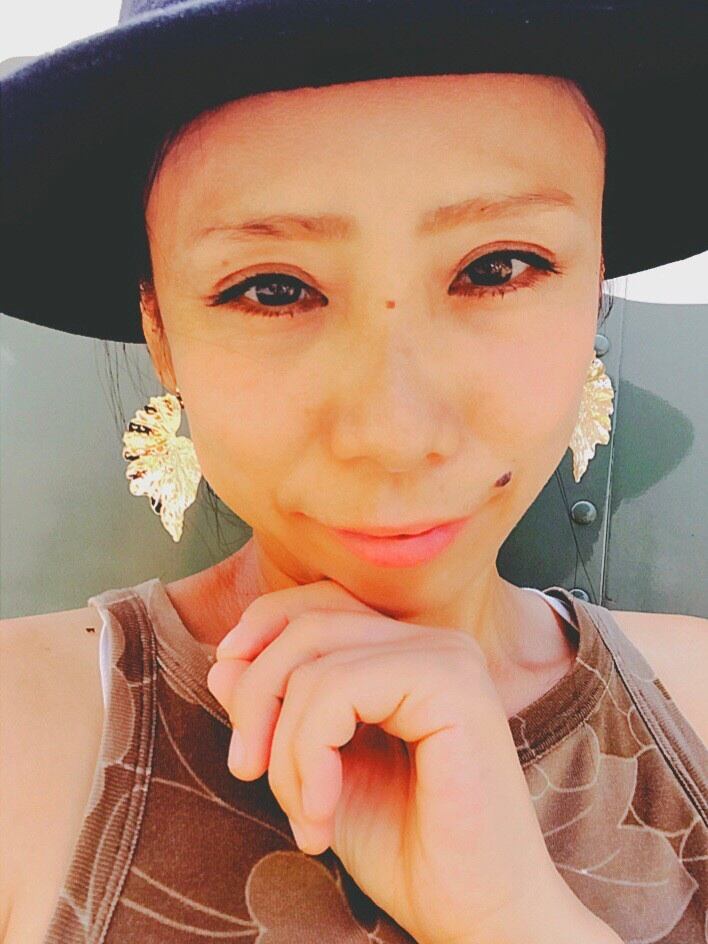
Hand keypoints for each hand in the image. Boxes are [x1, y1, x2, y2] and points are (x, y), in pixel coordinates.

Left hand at [207, 579, 577, 943]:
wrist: (476, 916)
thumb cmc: (405, 848)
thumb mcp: (317, 772)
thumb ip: (276, 715)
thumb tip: (222, 664)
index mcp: (409, 652)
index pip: (319, 604)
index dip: (260, 630)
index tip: (223, 683)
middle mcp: (433, 642)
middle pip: (308, 624)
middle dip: (256, 696)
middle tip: (245, 770)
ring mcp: (447, 657)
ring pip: (314, 660)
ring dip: (284, 746)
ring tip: (305, 814)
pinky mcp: (451, 684)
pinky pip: (338, 689)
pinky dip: (309, 755)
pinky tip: (322, 814)